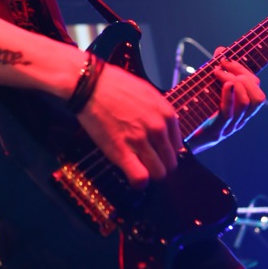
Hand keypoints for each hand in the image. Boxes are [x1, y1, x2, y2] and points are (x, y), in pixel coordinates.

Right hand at [76, 62, 182, 188]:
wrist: (90, 85)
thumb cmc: (115, 85)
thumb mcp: (147, 92)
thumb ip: (159, 111)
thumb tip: (163, 129)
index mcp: (166, 114)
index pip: (177, 146)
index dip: (165, 151)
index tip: (155, 152)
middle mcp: (158, 128)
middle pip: (170, 162)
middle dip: (159, 164)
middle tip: (146, 162)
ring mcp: (140, 141)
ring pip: (158, 173)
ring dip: (149, 174)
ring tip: (138, 168)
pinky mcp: (121, 151)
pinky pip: (140, 178)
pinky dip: (138, 183)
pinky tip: (133, 178)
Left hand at [187, 49, 264, 151]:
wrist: (177, 141)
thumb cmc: (193, 113)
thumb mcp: (207, 91)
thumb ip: (216, 72)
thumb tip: (221, 50)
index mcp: (241, 110)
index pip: (256, 89)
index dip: (245, 71)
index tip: (226, 59)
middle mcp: (239, 120)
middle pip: (258, 97)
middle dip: (242, 75)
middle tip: (223, 65)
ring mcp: (229, 127)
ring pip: (247, 103)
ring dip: (234, 82)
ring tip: (217, 72)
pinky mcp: (216, 132)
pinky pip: (229, 113)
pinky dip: (229, 96)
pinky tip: (225, 84)